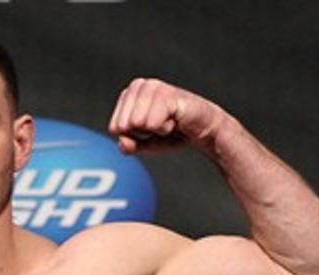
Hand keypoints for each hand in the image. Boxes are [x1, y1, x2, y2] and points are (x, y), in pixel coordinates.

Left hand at [108, 78, 224, 154]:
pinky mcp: (166, 93)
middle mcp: (138, 86)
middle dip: (143, 133)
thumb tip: (122, 142)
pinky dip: (164, 128)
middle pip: (124, 126)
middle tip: (161, 125)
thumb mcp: (146, 144)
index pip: (114, 128)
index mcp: (129, 94)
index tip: (150, 129)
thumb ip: (130, 145)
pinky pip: (152, 123)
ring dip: (155, 130)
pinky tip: (175, 120)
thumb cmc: (173, 133)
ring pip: (136, 123)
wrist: (203, 129)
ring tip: (169, 121)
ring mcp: (152, 87)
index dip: (134, 136)